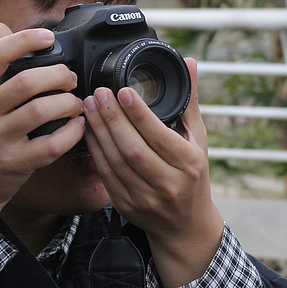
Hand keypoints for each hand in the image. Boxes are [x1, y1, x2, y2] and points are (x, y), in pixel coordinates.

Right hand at [0, 22, 84, 225]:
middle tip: (69, 79)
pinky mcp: (14, 163)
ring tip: (75, 104)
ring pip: (43, 110)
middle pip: (28, 81)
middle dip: (59, 75)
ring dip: (69, 103)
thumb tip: (0, 28)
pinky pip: (53, 143)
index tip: (48, 37)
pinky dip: (73, 132)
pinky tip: (77, 127)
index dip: (26, 40)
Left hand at [82, 57, 222, 287]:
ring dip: (98, 132)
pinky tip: (88, 130)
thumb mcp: (199, 139)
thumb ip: (189, 101)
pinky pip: (105, 174)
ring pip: (115, 162)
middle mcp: (168, 184)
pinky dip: (94, 150)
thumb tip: (190, 62)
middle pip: (133, 149)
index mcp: (189, 164)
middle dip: (112, 119)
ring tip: (89, 106)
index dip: (139, 114)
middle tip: (98, 92)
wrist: (185, 224)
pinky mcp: (125, 205)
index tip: (123, 91)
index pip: (159, 137)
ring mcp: (145, 198)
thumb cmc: (193, 174)